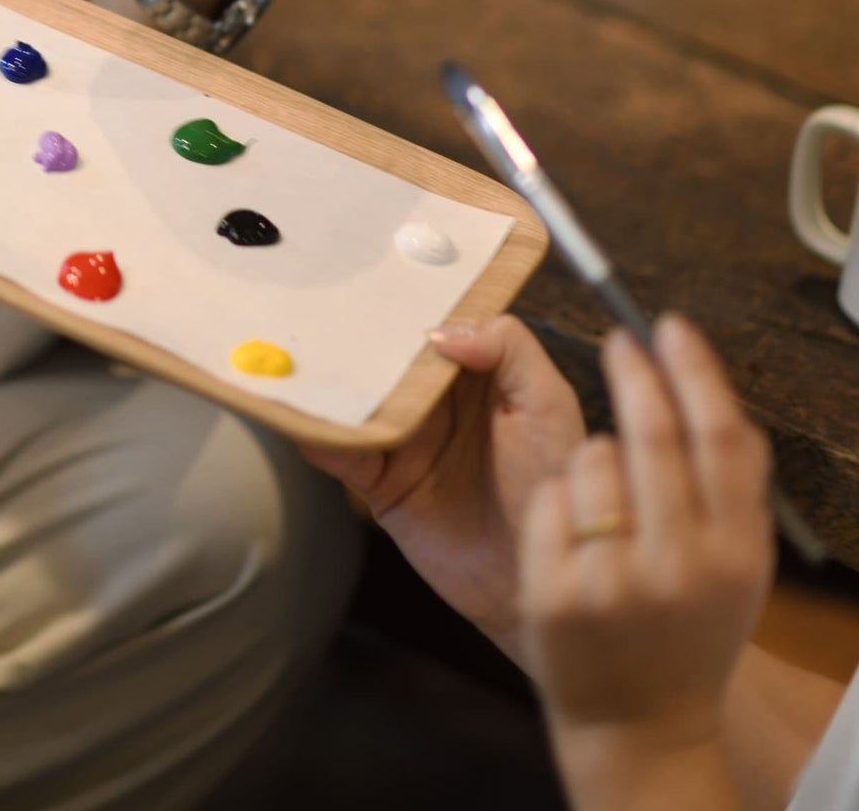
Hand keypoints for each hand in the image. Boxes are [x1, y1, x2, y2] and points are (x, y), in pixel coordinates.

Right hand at [304, 316, 583, 660]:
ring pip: (359, 399)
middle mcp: (436, 402)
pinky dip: (321, 435)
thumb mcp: (549, 405)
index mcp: (477, 375)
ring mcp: (405, 441)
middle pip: (388, 357)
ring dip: (333, 381)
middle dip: (359, 334)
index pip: (436, 326)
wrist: (535, 581)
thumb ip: (510, 350)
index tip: (381, 277)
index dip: (411, 302)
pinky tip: (306, 418)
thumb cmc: (555, 488)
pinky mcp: (381, 484)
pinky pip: (343, 453)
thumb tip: (441, 330)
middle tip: (327, 307)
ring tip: (303, 355)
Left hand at [520, 317, 772, 769]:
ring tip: (603, 511)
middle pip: (650, 435)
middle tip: (621, 343)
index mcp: (735, 551)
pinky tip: (569, 543)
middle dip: (634, 376)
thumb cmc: (687, 624)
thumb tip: (693, 374)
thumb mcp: (731, 559)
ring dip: (590, 462)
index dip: (694, 373)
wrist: (638, 724)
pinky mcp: (555, 594)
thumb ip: (724, 478)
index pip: (722, 437)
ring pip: (590, 459)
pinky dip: (554, 506)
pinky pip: (550, 502)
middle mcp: (680, 566)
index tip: (668, 328)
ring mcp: (613, 582)